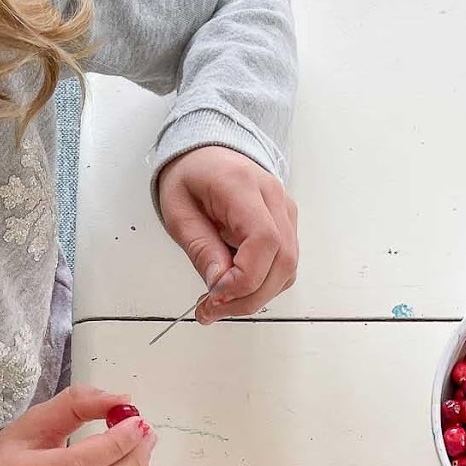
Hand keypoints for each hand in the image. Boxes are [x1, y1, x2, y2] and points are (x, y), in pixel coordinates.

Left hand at [158, 145, 298, 323]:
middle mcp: (273, 198)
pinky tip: (234, 287)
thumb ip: (200, 248)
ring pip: (288, 269)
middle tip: (212, 310)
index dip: (245, 278)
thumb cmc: (190, 178)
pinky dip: (261, 285)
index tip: (216, 295)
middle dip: (249, 297)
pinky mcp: (286, 226)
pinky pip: (283, 266)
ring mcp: (285, 212)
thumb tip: (220, 285)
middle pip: (283, 260)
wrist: (206, 155)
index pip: (265, 240)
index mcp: (242, 186)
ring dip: (255, 295)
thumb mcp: (178, 213)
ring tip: (218, 302)